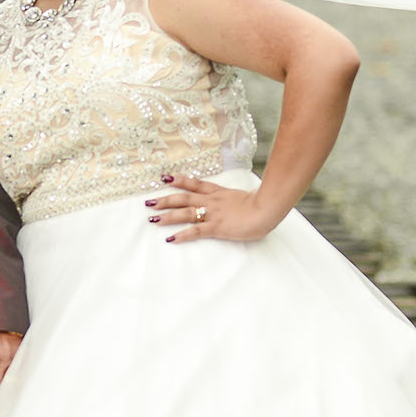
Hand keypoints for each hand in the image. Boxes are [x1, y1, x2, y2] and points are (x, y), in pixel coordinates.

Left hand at [144, 174, 280, 242]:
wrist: (267, 208)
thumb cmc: (261, 205)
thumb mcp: (245, 198)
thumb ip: (236, 200)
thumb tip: (236, 205)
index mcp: (218, 193)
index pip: (195, 184)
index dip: (179, 181)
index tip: (165, 178)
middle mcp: (212, 201)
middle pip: (183, 198)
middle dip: (165, 200)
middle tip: (148, 202)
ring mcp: (213, 214)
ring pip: (185, 213)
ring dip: (168, 216)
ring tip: (153, 219)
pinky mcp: (217, 227)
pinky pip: (195, 231)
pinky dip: (182, 235)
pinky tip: (171, 238)